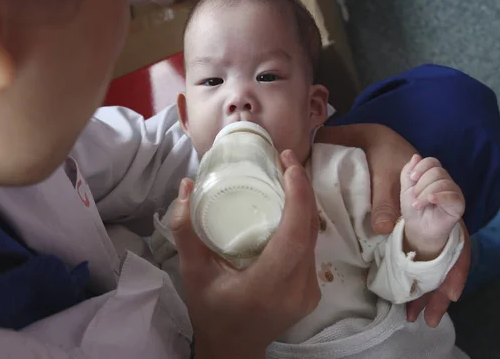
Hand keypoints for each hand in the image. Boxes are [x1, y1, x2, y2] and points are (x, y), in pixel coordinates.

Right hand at [171, 150, 319, 358]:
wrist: (233, 348)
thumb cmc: (211, 312)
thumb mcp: (192, 272)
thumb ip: (186, 230)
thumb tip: (187, 186)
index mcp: (268, 285)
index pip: (295, 233)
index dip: (298, 194)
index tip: (288, 163)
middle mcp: (297, 288)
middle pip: (309, 229)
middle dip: (302, 188)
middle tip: (285, 159)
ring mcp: (309, 292)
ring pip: (314, 236)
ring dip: (304, 203)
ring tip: (286, 175)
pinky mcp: (312, 291)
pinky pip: (311, 247)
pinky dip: (303, 221)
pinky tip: (289, 204)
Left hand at [316, 124, 468, 325]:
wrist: (371, 138)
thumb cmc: (380, 150)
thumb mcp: (382, 170)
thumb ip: (384, 197)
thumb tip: (385, 229)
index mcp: (437, 197)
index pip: (457, 237)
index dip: (456, 266)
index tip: (452, 293)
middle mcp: (435, 210)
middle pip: (448, 255)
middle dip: (441, 287)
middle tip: (430, 316)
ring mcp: (421, 217)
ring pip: (433, 256)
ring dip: (428, 286)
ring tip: (420, 314)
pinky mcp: (406, 220)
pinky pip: (416, 249)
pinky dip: (415, 272)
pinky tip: (409, 292)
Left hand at [401, 155, 465, 258]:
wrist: (418, 229)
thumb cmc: (414, 208)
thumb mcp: (406, 189)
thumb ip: (408, 173)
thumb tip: (416, 156)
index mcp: (434, 175)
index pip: (432, 161)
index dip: (421, 167)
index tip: (412, 178)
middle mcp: (446, 181)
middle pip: (437, 171)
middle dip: (421, 184)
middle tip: (414, 197)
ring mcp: (453, 192)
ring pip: (443, 183)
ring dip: (425, 193)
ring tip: (417, 205)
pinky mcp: (459, 205)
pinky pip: (452, 196)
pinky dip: (439, 196)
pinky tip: (430, 201)